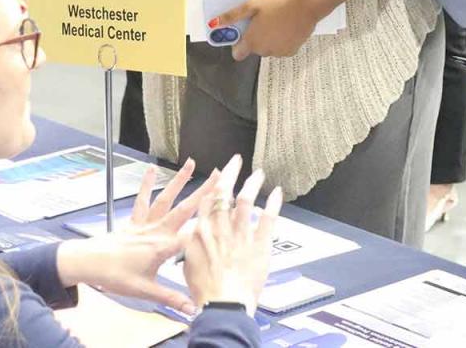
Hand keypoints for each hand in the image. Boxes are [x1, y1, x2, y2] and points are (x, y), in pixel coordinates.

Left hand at [56, 159, 219, 316]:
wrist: (89, 263)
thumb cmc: (115, 275)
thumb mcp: (146, 290)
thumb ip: (171, 299)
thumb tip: (193, 309)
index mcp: (163, 247)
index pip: (194, 234)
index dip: (213, 223)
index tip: (232, 212)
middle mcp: (157, 230)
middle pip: (185, 208)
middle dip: (204, 192)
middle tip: (220, 176)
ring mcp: (145, 223)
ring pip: (166, 198)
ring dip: (180, 180)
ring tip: (191, 163)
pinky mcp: (134, 221)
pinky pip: (142, 199)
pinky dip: (147, 183)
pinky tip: (152, 168)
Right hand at [182, 156, 282, 309]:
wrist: (223, 305)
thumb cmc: (206, 291)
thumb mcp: (188, 265)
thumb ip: (190, 246)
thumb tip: (189, 238)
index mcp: (201, 232)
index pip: (207, 200)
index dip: (213, 185)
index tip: (217, 175)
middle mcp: (221, 228)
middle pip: (225, 192)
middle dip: (231, 173)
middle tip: (236, 161)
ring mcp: (241, 234)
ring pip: (246, 199)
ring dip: (252, 183)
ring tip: (258, 173)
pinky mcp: (260, 243)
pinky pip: (268, 217)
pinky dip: (273, 202)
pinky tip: (277, 192)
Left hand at [215, 0, 324, 61]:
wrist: (306, 6)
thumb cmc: (278, 3)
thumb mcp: (252, 5)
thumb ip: (232, 16)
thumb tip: (214, 24)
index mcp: (252, 41)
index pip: (237, 54)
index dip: (238, 44)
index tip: (243, 34)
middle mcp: (264, 51)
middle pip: (254, 49)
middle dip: (255, 38)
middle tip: (262, 21)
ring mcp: (278, 52)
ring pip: (268, 49)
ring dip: (269, 40)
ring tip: (276, 22)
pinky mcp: (291, 51)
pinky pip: (281, 49)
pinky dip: (281, 41)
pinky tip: (286, 28)